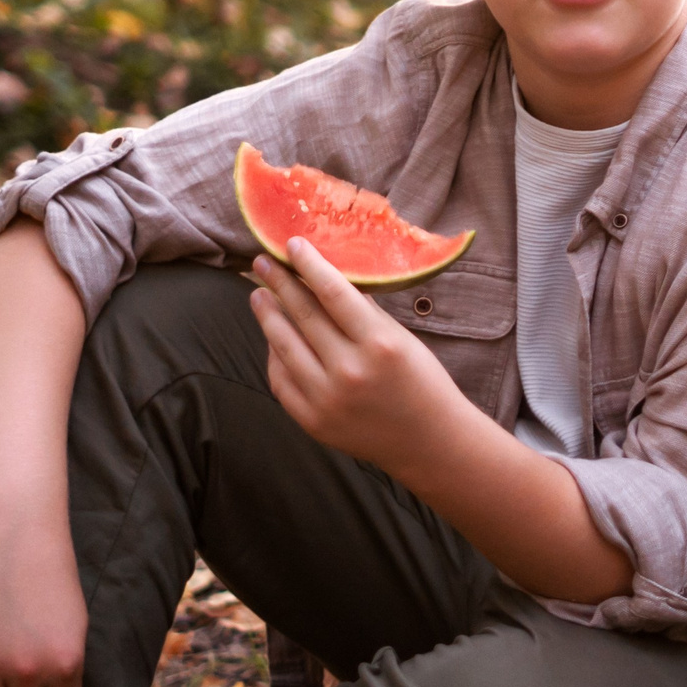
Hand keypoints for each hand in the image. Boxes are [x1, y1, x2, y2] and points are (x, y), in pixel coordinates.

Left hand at [249, 239, 472, 477]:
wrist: (428, 442)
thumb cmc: (422, 383)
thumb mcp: (402, 339)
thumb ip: (364, 312)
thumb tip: (327, 276)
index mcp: (379, 345)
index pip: (333, 293)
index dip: (309, 266)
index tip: (292, 244)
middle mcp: (349, 371)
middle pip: (303, 316)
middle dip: (279, 283)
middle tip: (261, 262)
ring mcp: (327, 399)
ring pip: (284, 346)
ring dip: (267, 316)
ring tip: (258, 295)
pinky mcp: (313, 420)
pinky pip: (281, 380)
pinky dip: (274, 355)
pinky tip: (273, 338)